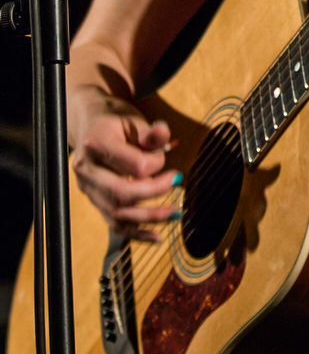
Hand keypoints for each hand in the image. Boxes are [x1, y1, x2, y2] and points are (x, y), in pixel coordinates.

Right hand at [70, 88, 178, 242]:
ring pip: (117, 214)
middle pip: (121, 193)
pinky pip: (113, 224)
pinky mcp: (93, 201)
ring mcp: (88, 189)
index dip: (155, 163)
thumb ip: (150, 131)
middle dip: (154, 193)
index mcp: (97, 144)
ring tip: (175, 213)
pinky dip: (136, 233)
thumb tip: (163, 134)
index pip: (133, 165)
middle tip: (176, 182)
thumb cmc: (113, 119)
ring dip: (149, 218)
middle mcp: (87, 169)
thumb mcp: (132, 117)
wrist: (88, 123)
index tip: (164, 153)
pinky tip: (156, 236)